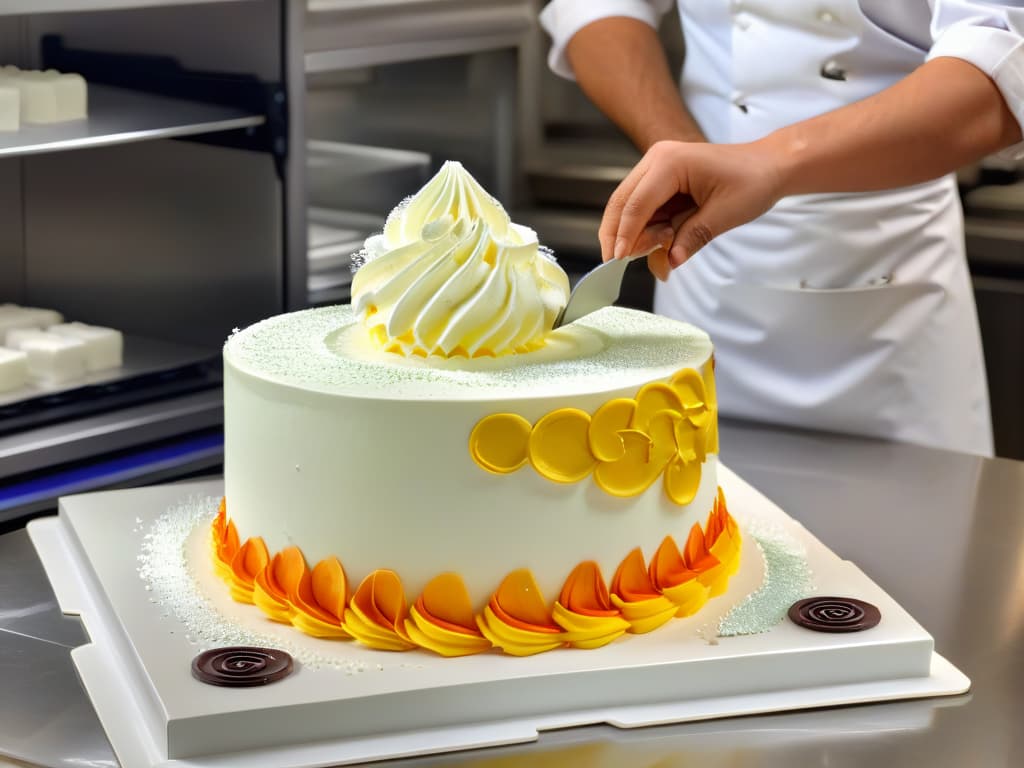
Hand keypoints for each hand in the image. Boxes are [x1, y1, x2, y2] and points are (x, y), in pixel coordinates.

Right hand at [599, 140, 784, 277]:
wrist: (769, 166)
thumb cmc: (753, 181)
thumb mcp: (725, 214)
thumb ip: (693, 237)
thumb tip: (670, 261)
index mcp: (670, 162)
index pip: (636, 205)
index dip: (625, 235)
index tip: (617, 261)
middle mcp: (657, 160)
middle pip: (621, 203)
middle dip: (617, 236)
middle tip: (616, 264)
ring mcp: (657, 168)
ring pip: (628, 207)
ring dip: (634, 235)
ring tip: (658, 253)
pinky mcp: (662, 180)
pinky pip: (644, 208)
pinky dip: (646, 230)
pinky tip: (661, 245)